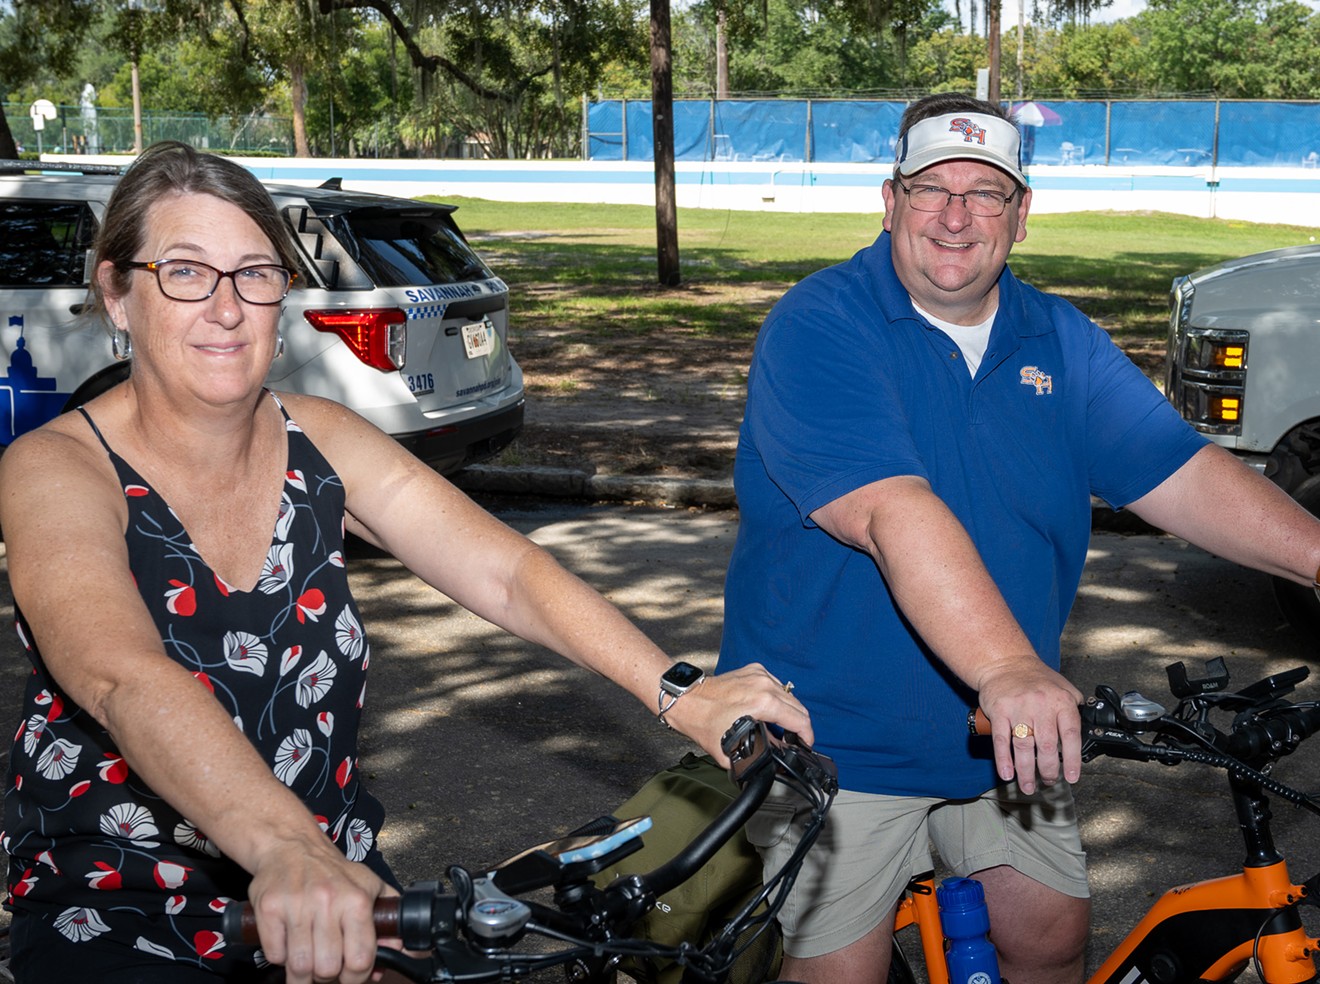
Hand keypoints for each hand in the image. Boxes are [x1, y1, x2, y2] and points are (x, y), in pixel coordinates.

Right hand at [247, 834, 392, 983]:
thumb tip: (405, 954)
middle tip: (325, 965)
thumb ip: (390, 923)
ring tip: (307, 959)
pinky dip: (280, 957)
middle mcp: (328, 901)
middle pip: (328, 969)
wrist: (292, 845)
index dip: (356, 977)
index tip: (350, 975)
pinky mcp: (269, 908)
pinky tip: (288, 943)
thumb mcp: (370, 888)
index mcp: (356, 900)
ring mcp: (296, 905)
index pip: (360, 960)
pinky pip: (275, 955)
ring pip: (300, 967)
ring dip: (302, 972)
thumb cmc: (332, 872)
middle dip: (327, 975)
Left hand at [664, 662, 813, 764]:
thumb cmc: (704, 721)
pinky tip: (770, 710)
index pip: (800, 720)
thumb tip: (775, 754)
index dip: (807, 736)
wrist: (687, 701)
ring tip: (783, 727)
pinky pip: (775, 685)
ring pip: (788, 695)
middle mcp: (764, 684)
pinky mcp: (753, 671)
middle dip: (800, 726)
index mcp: (764, 702)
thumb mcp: (733, 750)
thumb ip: (760, 754)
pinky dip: (777, 699)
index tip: (806, 744)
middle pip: (798, 707)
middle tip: (796, 740)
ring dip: (789, 712)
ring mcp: (759, 675)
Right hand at [975, 659, 1082, 793]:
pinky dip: (1004, 760)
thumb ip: (1074, 708)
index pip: (1070, 735)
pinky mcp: (999, 711)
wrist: (1005, 662)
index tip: (1072, 777)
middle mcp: (1040, 705)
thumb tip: (1085, 731)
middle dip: (1049, 770)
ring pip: (1024, 747)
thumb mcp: (1063, 687)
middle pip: (1047, 746)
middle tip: (1048, 780)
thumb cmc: (1034, 678)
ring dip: (1026, 771)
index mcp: (1060, 701)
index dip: (1072, 760)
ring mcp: (1018, 709)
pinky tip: (1007, 773)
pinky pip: (1001, 740)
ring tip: (1028, 786)